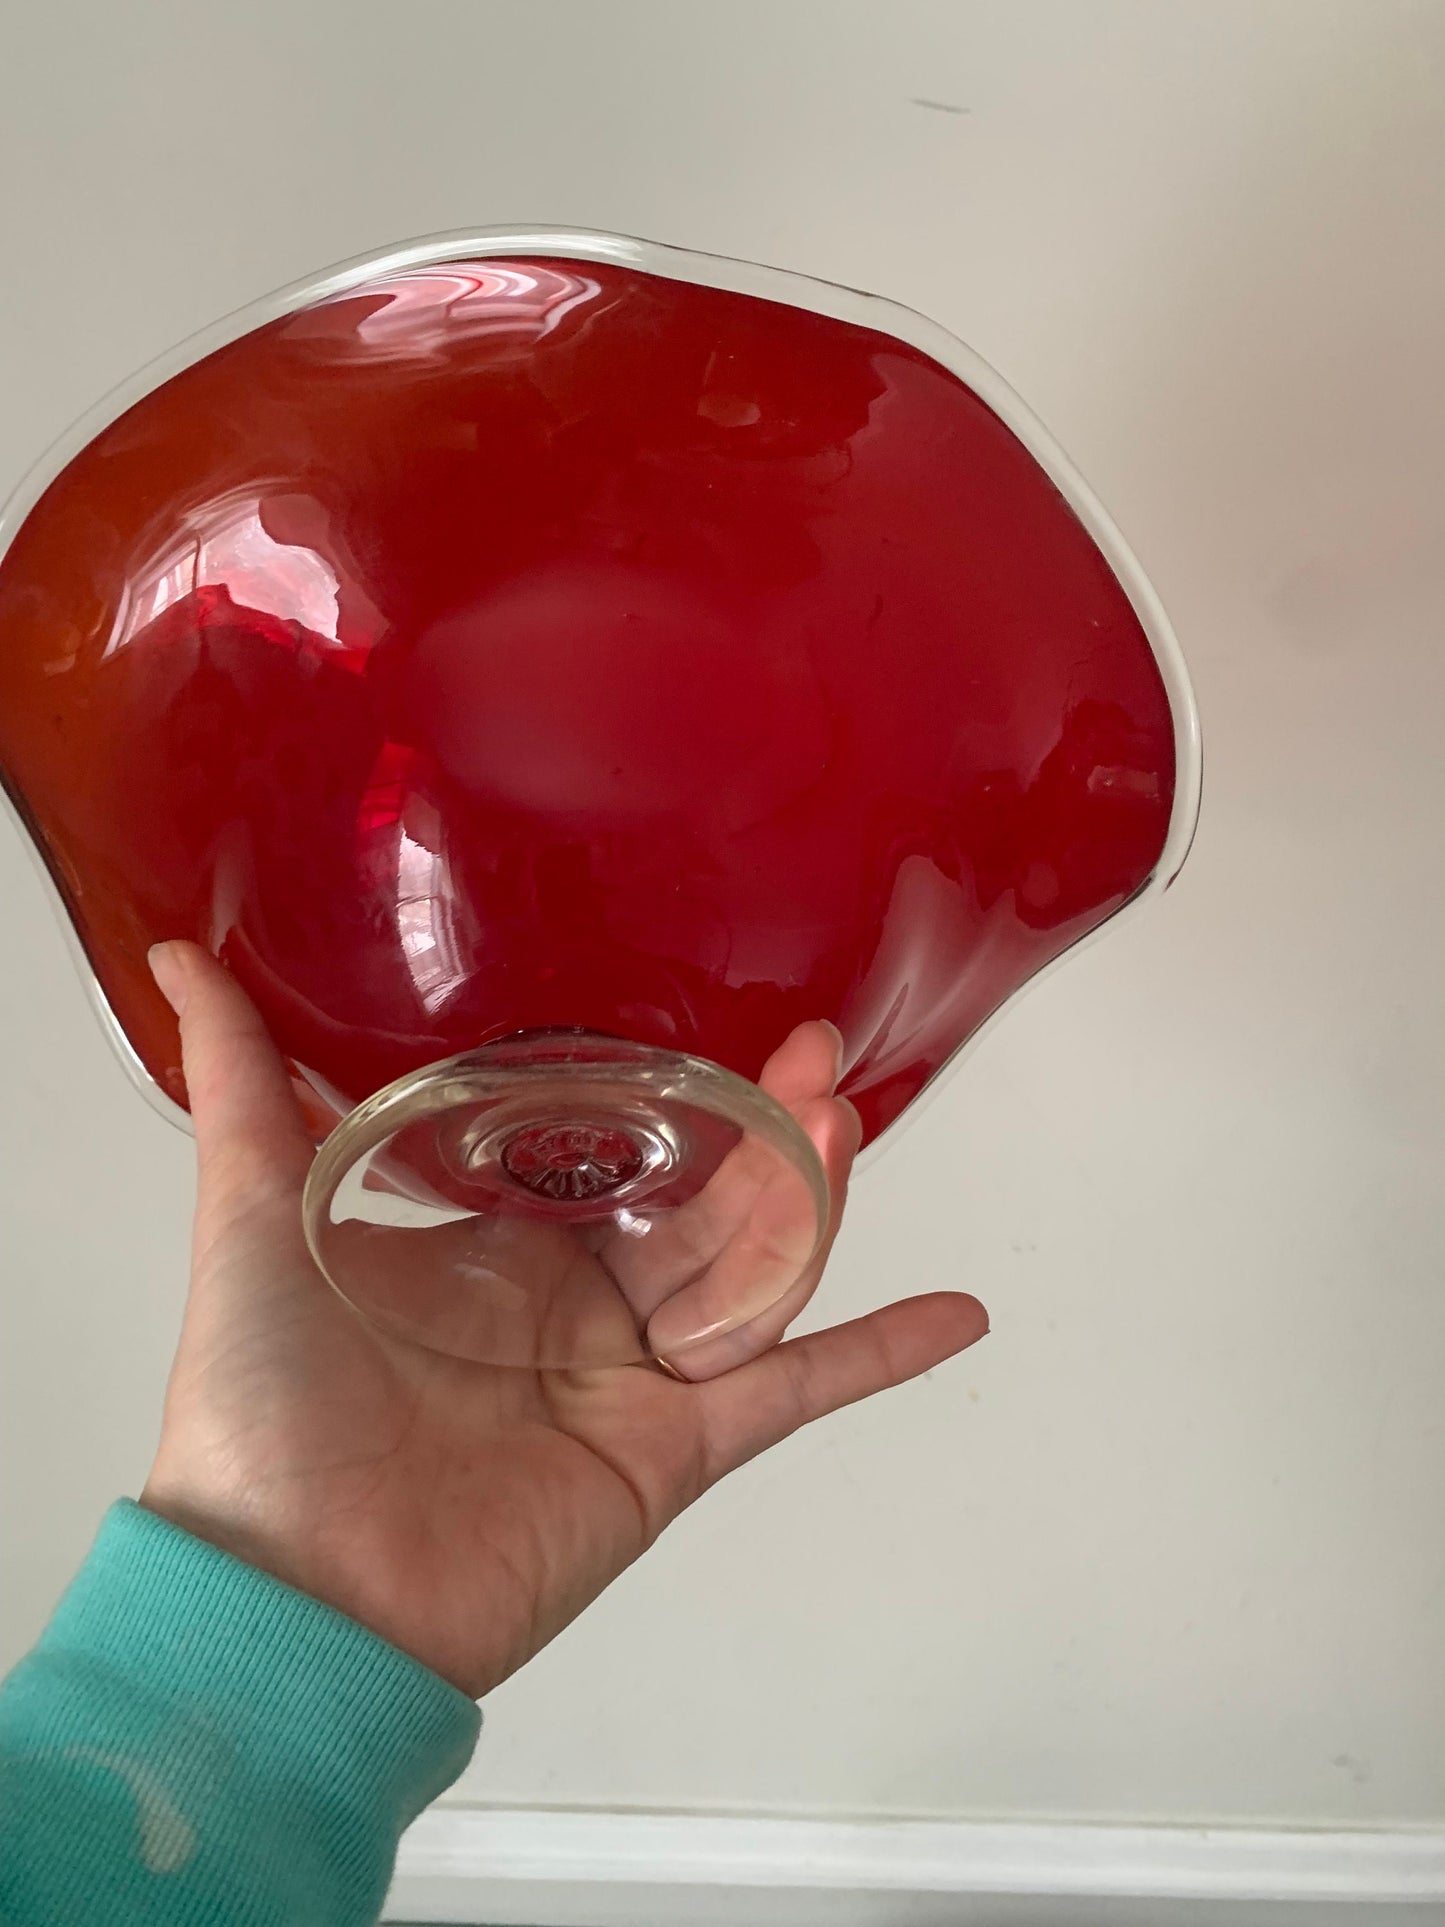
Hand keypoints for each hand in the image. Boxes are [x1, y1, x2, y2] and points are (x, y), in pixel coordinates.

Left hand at [141, 943, 988, 1696]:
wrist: (293, 1589)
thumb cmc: (263, 1408)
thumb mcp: (251, 1216)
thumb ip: (239, 1087)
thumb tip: (176, 955)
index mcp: (494, 1245)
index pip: (607, 1149)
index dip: (670, 1087)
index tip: (713, 1019)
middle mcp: (573, 1305)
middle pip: (700, 1200)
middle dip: (761, 1125)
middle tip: (809, 1051)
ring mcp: (633, 1377)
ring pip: (752, 1270)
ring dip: (812, 1198)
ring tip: (844, 1114)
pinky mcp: (677, 1450)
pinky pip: (794, 1390)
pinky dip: (878, 1356)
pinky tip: (958, 1311)